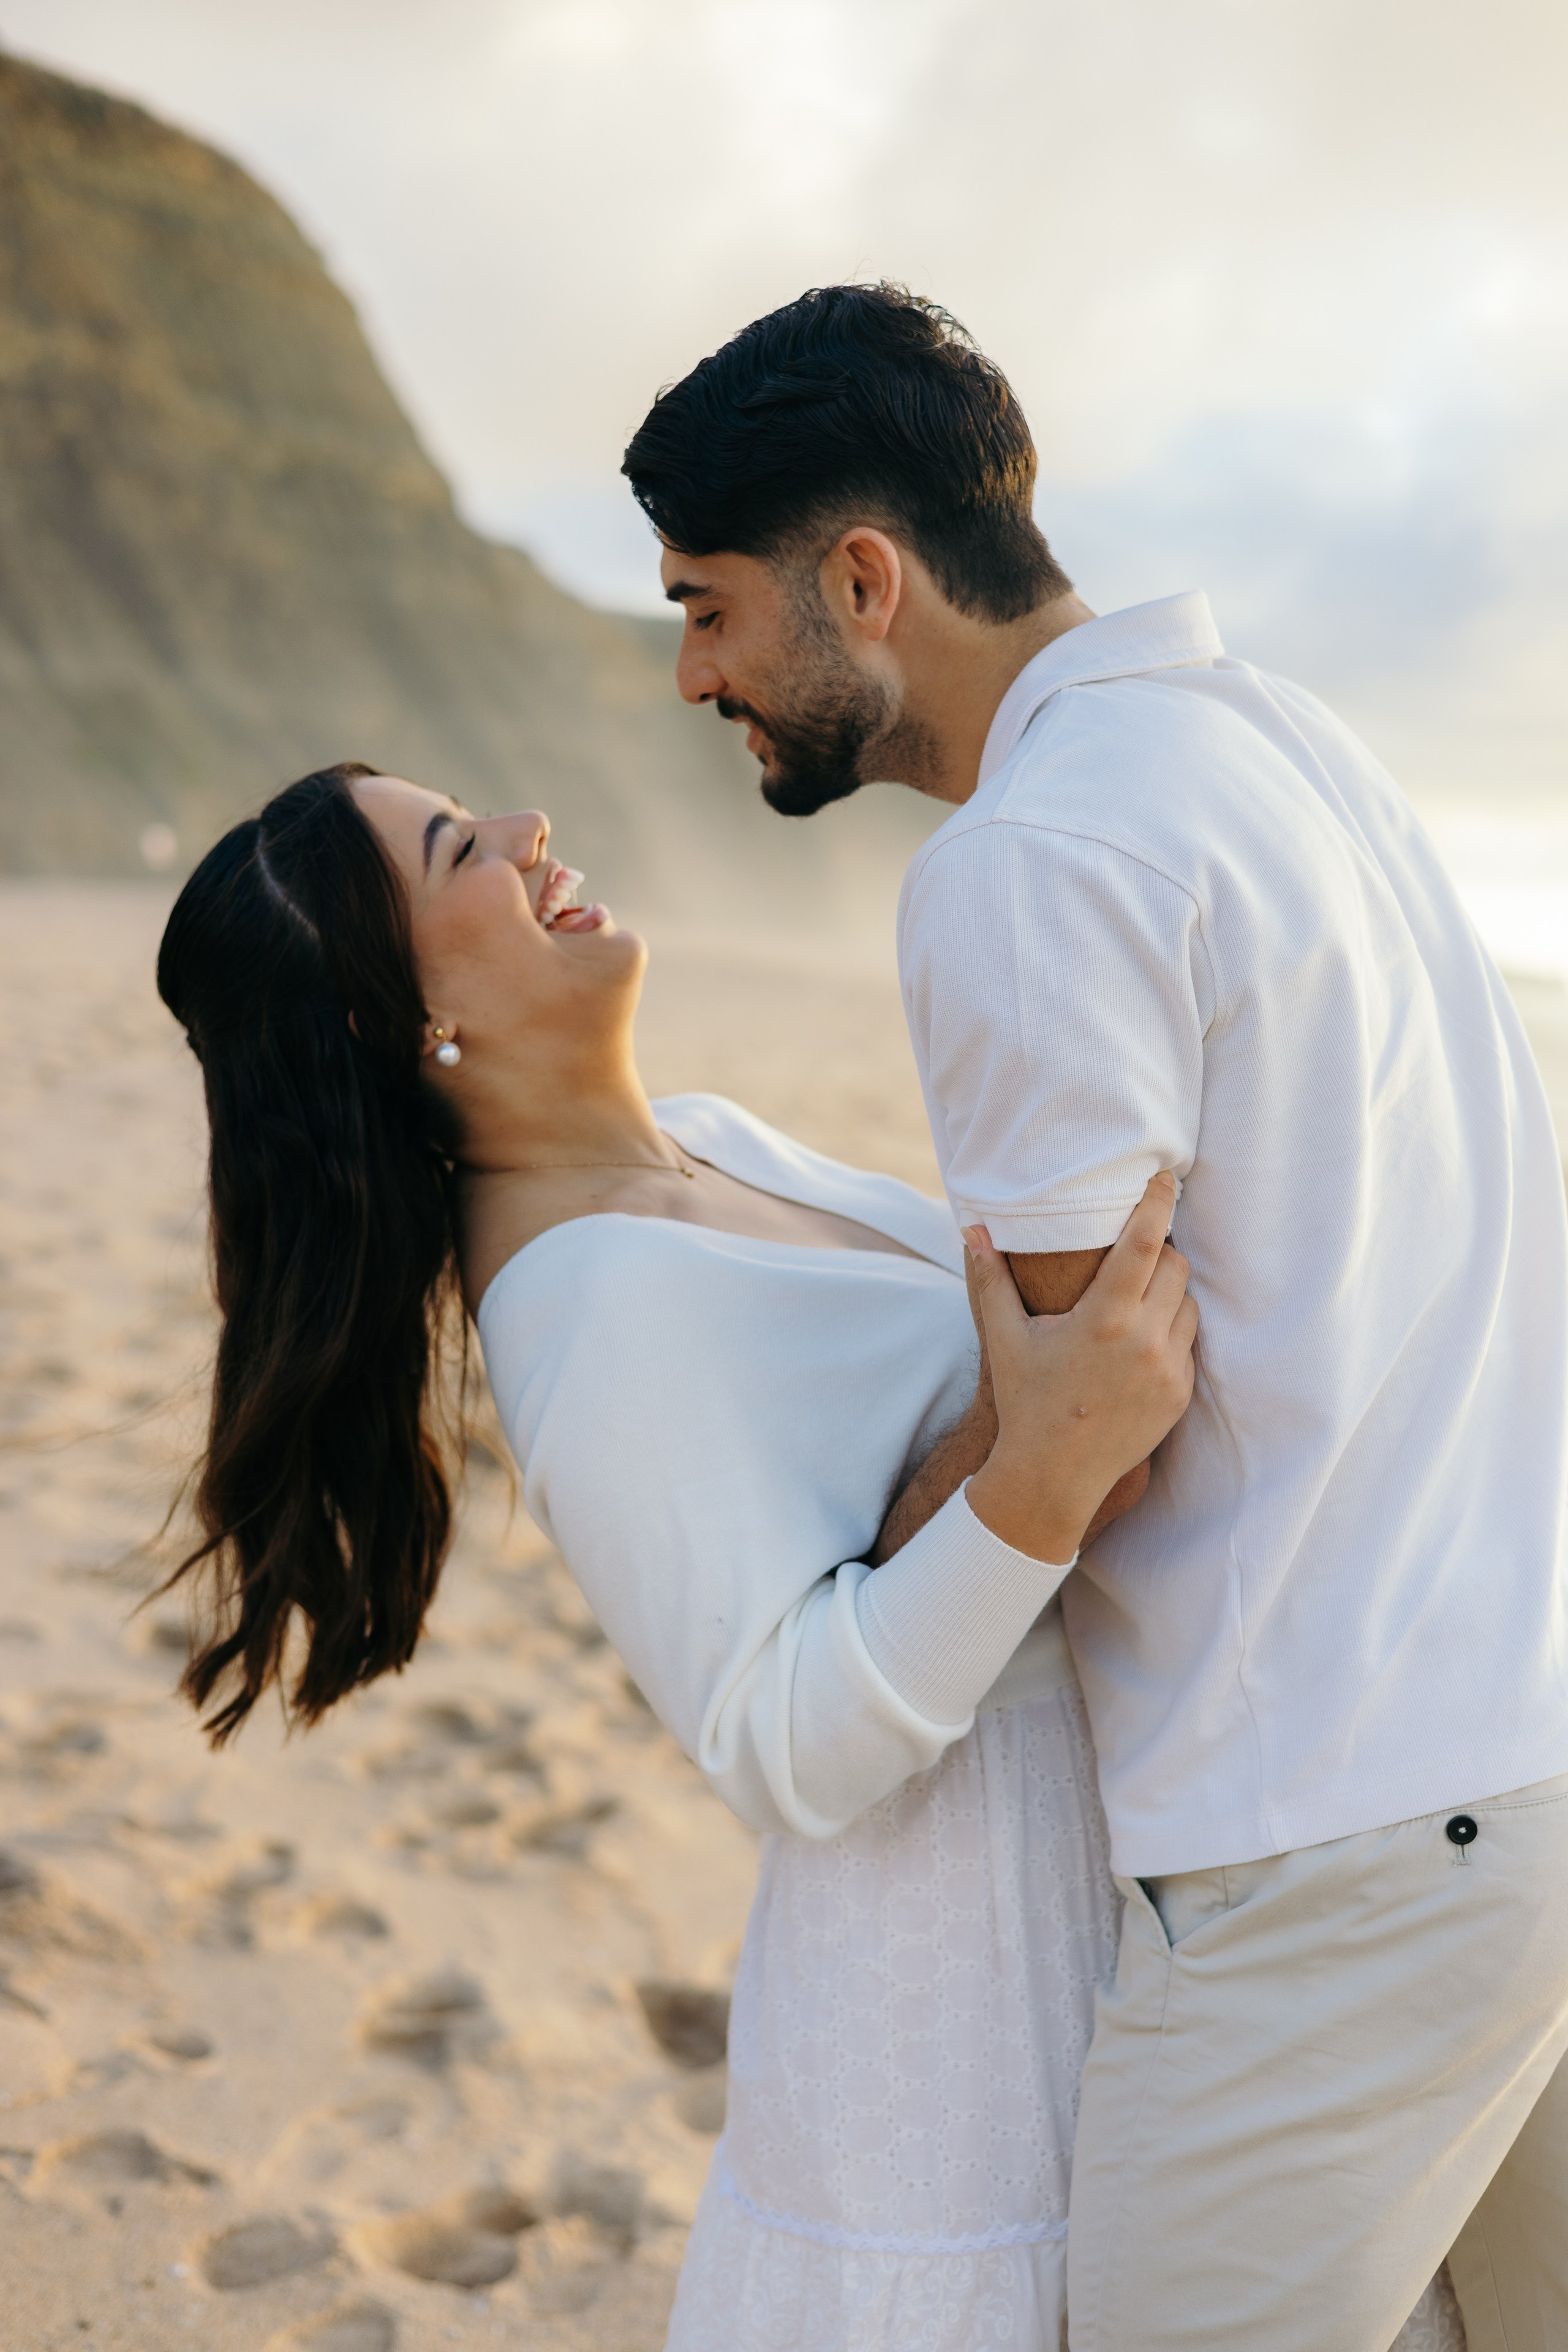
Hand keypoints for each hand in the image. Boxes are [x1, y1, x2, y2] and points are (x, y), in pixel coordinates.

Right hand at [963, 1175, 1196, 1562]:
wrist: (1052, 1477)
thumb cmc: (1025, 1402)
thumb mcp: (1005, 1339)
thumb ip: (990, 1278)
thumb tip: (972, 1227)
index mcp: (1105, 1319)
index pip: (1146, 1242)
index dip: (1157, 1203)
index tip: (1162, 1180)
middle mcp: (1145, 1341)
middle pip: (1175, 1266)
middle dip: (1158, 1251)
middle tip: (1131, 1254)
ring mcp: (1168, 1370)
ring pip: (1188, 1303)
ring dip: (1167, 1292)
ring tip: (1132, 1301)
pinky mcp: (1180, 1394)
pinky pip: (1188, 1342)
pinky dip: (1169, 1331)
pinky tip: (1136, 1343)